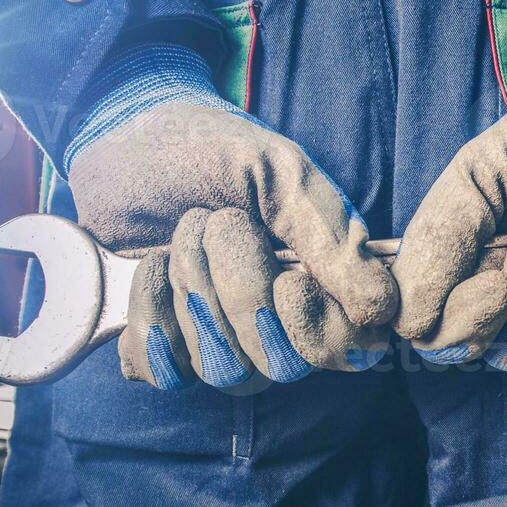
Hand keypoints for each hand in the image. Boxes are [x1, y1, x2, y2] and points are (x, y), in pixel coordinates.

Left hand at [64, 45, 395, 388]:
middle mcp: (278, 325)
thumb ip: (332, 237)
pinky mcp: (162, 347)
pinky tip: (150, 267)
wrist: (126, 134)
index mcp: (324, 285)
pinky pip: (164, 372)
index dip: (322, 332)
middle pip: (282, 366)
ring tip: (182, 234)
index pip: (351, 351)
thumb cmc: (214, 151)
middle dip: (243, 293)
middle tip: (219, 222)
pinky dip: (152, 314)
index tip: (289, 281)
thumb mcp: (281, 173)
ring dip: (196, 293)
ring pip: (224, 370)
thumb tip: (381, 309)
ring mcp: (220, 342)